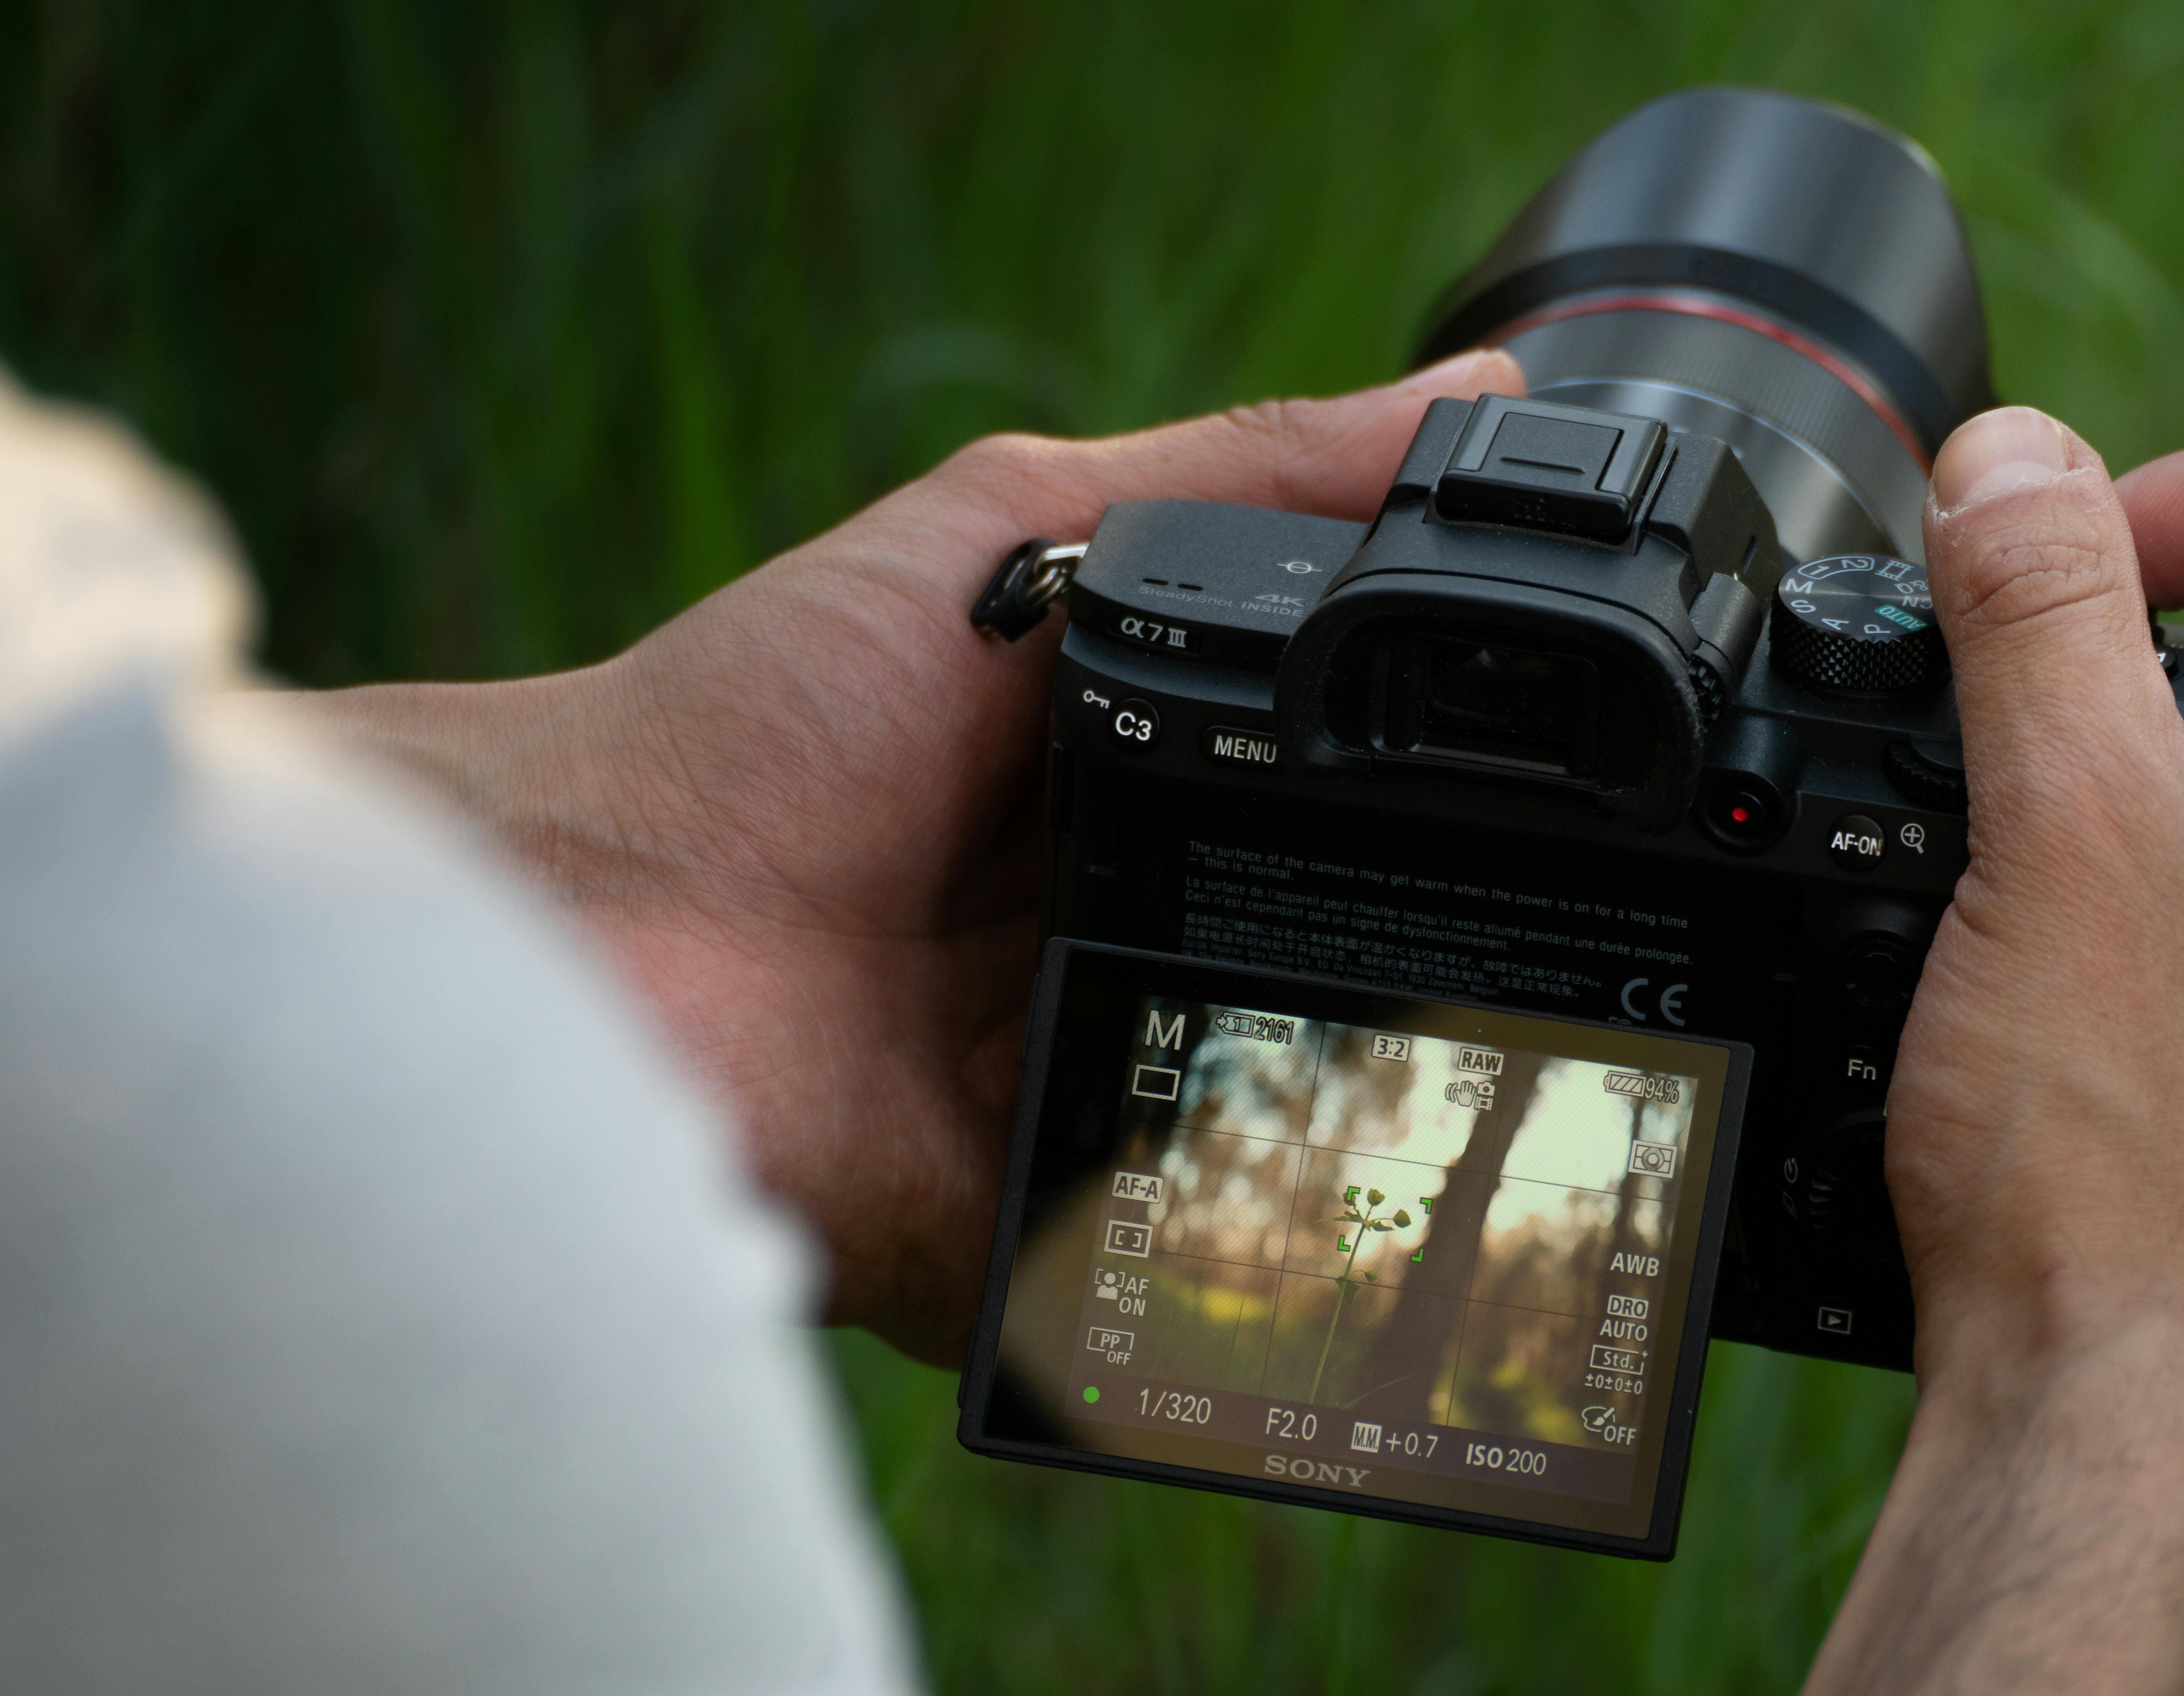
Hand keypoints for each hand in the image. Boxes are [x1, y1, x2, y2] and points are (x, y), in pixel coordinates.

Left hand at [312, 351, 1525, 1364]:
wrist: (585, 934)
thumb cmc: (753, 720)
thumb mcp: (1014, 530)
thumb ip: (1240, 483)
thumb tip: (1483, 392)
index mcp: (1124, 792)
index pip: (1329, 793)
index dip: (1452, 787)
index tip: (1590, 777)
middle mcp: (1116, 940)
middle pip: (1330, 951)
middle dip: (1441, 949)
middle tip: (1597, 933)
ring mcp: (1087, 1091)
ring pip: (1292, 1106)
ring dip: (1377, 1087)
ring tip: (1524, 1052)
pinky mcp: (1046, 1231)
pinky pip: (1191, 1244)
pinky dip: (1262, 1232)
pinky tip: (1366, 1200)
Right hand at [1807, 408, 2183, 1690]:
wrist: (2123, 1466)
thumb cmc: (2114, 1177)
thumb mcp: (2061, 834)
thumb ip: (2040, 617)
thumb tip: (2017, 460)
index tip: (2081, 559)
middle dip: (2158, 692)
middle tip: (2016, 741)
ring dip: (2158, 864)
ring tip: (2019, 920)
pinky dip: (2168, 1015)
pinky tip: (2066, 1077)